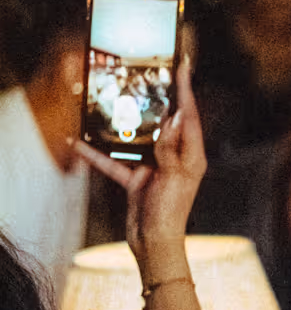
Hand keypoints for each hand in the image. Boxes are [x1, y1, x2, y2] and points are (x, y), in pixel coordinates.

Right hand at [73, 59, 206, 276]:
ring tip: (110, 101)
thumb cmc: (171, 212)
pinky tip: (79, 142)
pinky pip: (114, 161)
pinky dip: (98, 154)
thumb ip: (171, 147)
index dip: (186, 89)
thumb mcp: (174, 176)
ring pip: (136, 138)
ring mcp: (154, 166)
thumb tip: (173, 118)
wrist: (154, 244)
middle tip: (144, 74)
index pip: (189, 115)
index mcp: (192, 155)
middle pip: (164, 121)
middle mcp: (175, 157)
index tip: (183, 65)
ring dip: (121, 124)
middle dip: (154, 100)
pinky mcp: (135, 178)